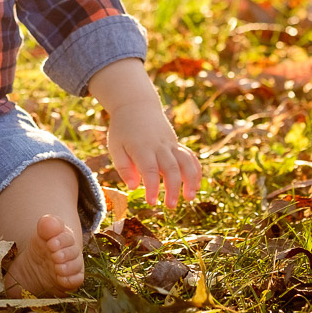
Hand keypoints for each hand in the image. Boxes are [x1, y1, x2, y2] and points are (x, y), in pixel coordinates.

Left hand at [87, 58, 201, 207]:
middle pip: (171, 168)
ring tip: (190, 198)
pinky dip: (196, 170)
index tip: (152, 202)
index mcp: (142, 147)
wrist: (136, 105)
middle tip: (170, 206)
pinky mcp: (176, 144)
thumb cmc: (122, 129)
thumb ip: (124, 167)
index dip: (153, 187)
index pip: (150, 170)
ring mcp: (170, 144)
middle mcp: (159, 146)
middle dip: (173, 189)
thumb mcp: (115, 146)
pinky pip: (190, 157)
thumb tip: (134, 187)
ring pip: (186, 162)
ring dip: (191, 180)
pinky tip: (195, 185)